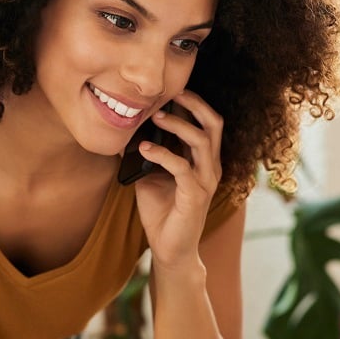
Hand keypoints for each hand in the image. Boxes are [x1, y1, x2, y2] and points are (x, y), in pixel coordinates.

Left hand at [133, 90, 223, 272]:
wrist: (169, 250)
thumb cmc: (162, 212)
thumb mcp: (151, 175)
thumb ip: (147, 154)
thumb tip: (125, 131)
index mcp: (205, 160)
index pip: (208, 122)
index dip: (194, 102)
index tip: (171, 89)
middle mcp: (211, 167)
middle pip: (214, 124)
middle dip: (195, 103)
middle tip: (171, 92)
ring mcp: (206, 181)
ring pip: (201, 141)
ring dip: (177, 125)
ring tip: (155, 117)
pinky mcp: (195, 196)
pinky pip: (182, 167)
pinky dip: (162, 153)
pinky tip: (144, 148)